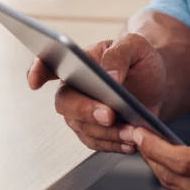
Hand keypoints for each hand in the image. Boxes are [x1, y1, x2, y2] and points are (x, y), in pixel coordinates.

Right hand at [26, 33, 166, 153]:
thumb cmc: (139, 60)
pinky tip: (130, 142)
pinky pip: (97, 143)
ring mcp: (82, 112)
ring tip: (131, 131)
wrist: (155, 83)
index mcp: (79, 61)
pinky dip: (114, 144)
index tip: (35, 81)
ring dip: (107, 132)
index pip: (49, 63)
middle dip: (85, 110)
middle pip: (65, 103)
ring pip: (83, 128)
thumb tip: (110, 76)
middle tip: (109, 114)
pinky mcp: (95, 132)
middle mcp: (74, 88)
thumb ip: (119, 54)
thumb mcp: (135, 46)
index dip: (37, 71)